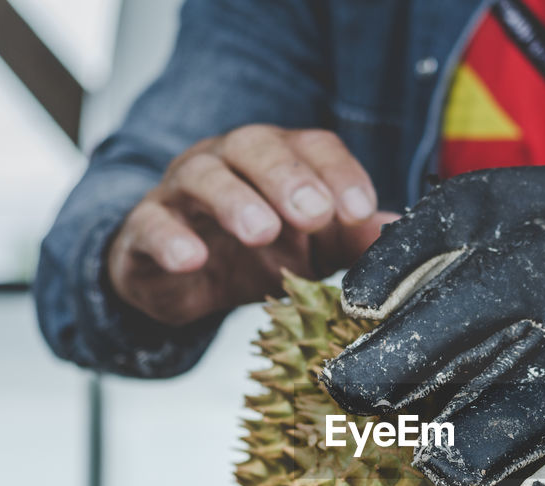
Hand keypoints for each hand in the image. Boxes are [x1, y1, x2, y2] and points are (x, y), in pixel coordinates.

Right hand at [107, 125, 398, 325]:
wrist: (184, 279)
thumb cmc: (257, 252)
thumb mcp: (315, 249)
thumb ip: (353, 239)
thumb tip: (399, 232)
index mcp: (279, 159)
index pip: (313, 146)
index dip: (339, 173)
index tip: (360, 209)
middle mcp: (230, 161)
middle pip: (256, 146)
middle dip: (288, 177)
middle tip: (314, 212)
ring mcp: (182, 191)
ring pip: (203, 176)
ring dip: (234, 201)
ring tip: (261, 232)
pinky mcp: (145, 229)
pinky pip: (151, 224)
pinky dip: (170, 239)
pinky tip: (191, 258)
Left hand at [320, 130, 544, 485]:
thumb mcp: (507, 198)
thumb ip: (418, 240)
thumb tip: (352, 302)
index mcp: (528, 265)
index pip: (419, 345)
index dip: (366, 380)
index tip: (341, 390)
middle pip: (456, 421)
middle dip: (418, 433)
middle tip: (410, 428)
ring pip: (513, 461)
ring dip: (468, 470)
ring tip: (453, 460)